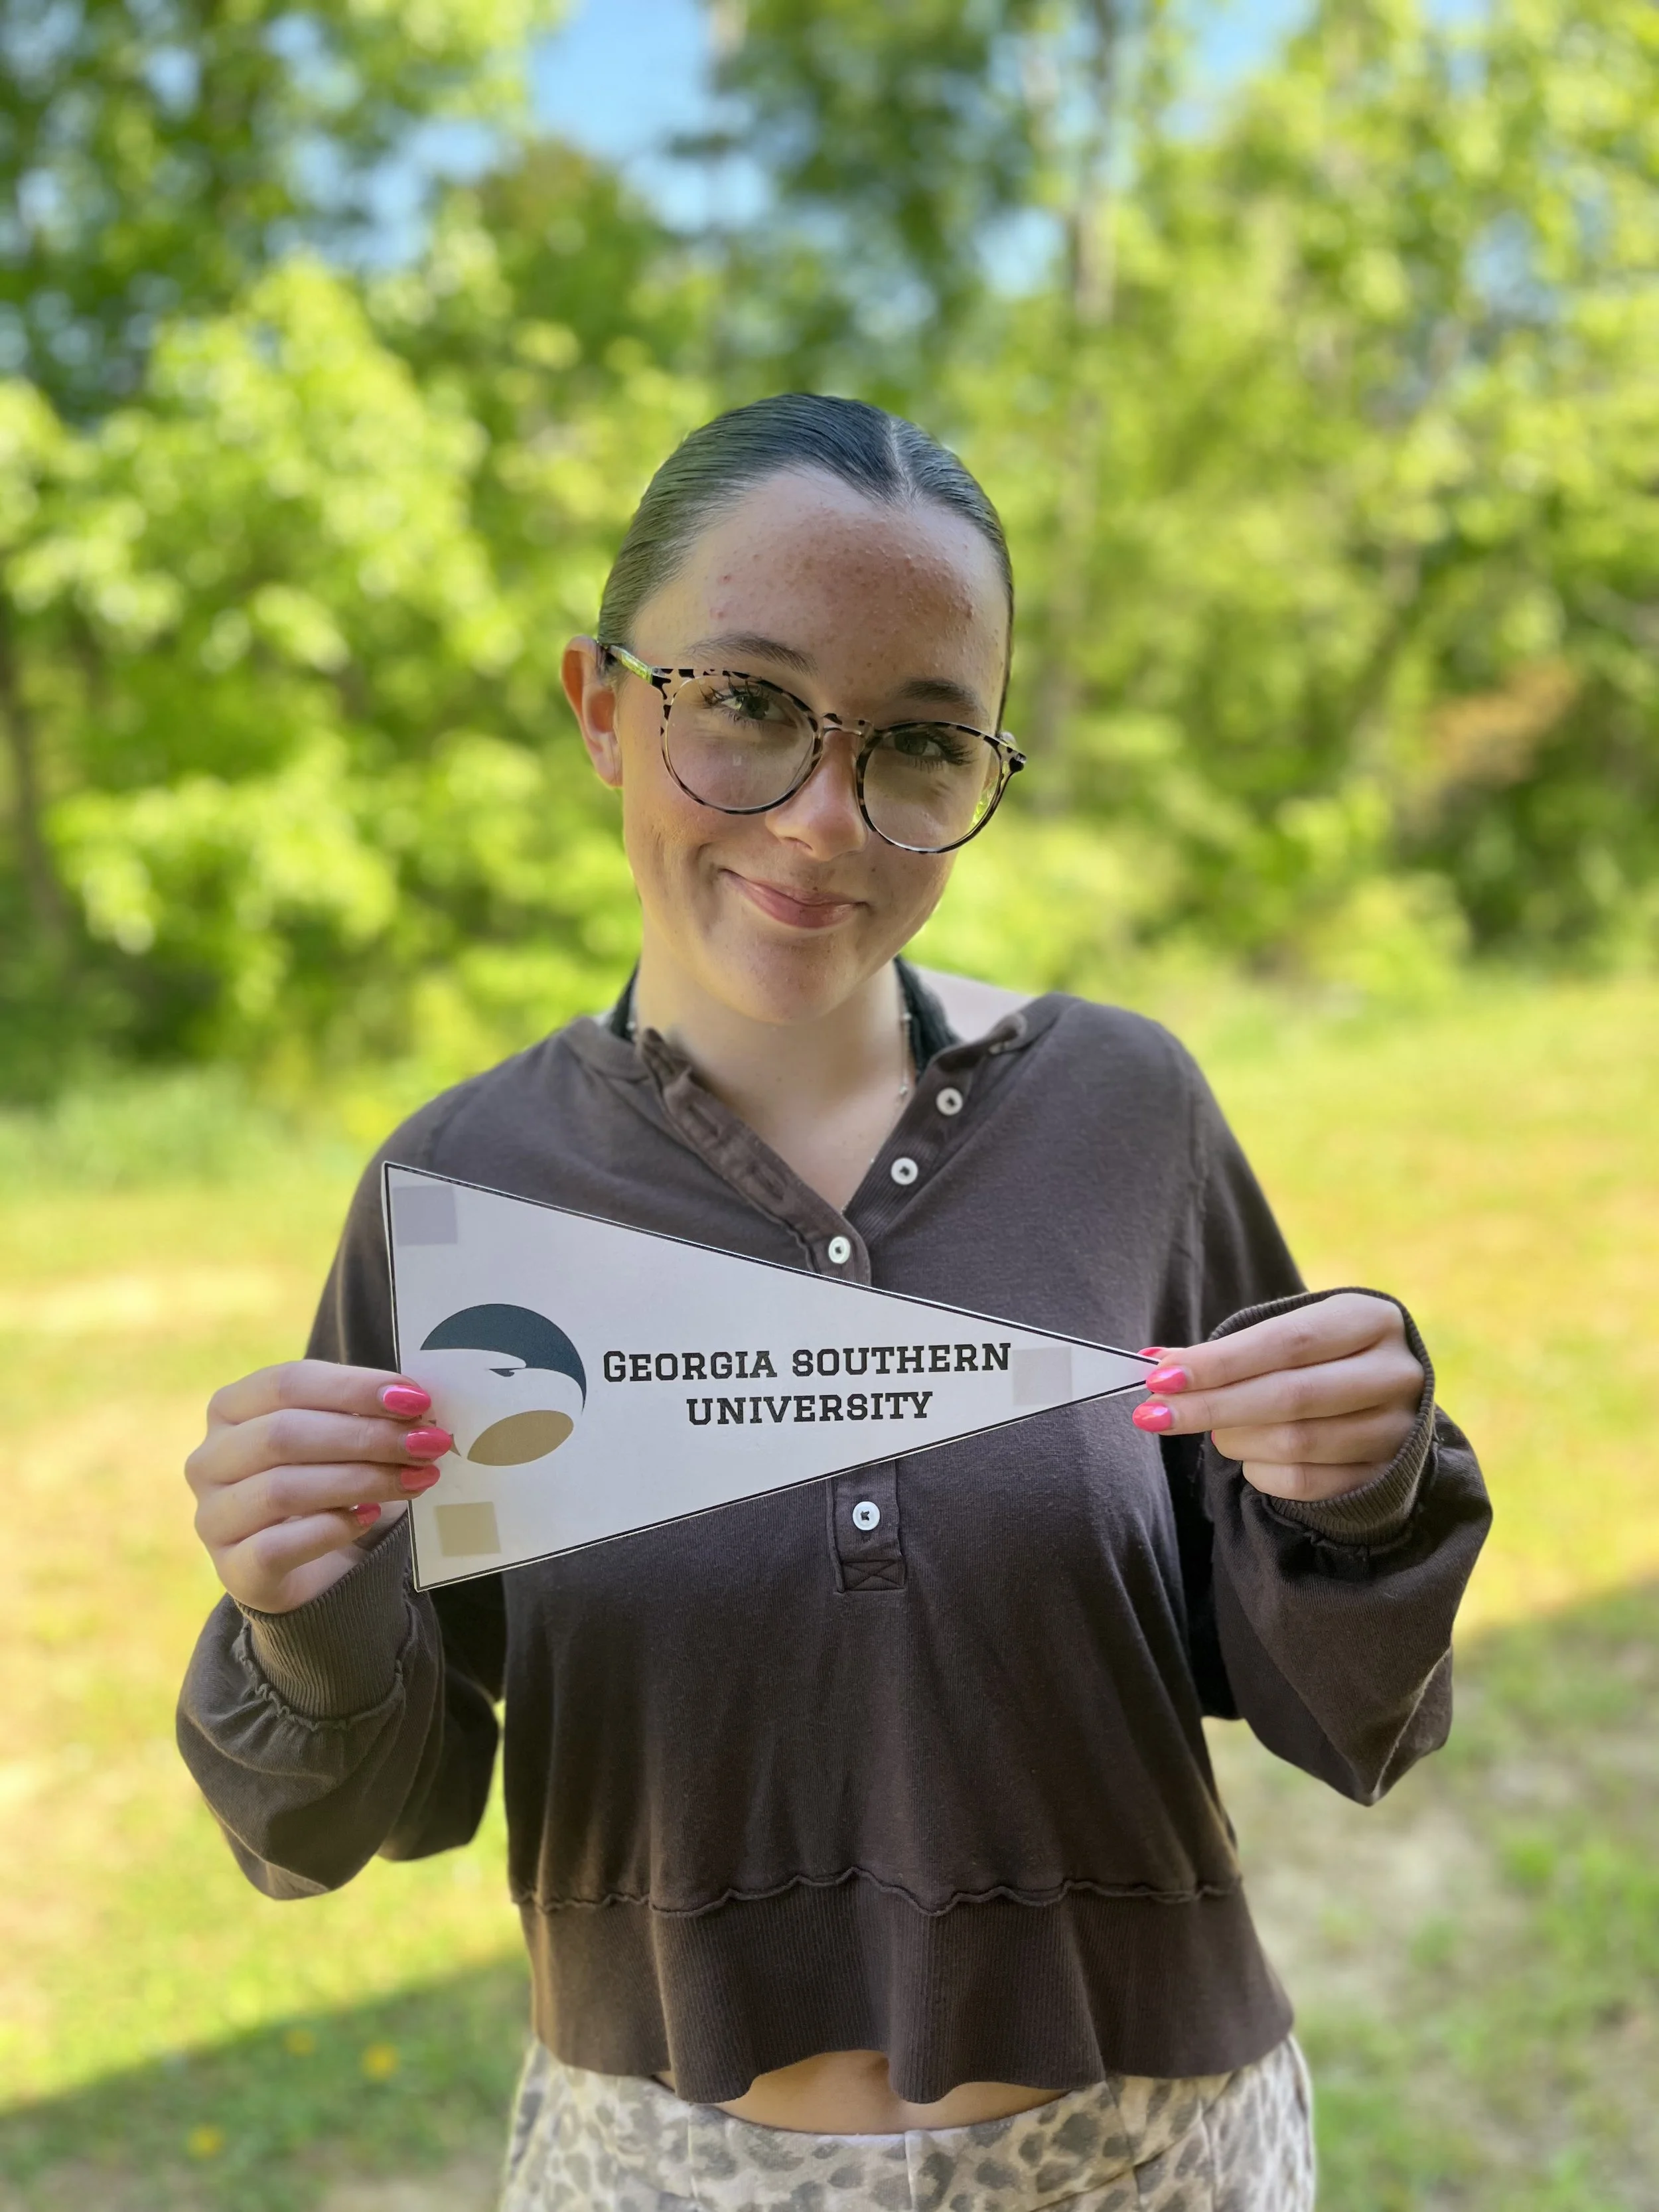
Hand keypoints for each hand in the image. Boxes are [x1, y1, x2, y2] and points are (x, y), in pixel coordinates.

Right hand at [186, 1361, 452, 1613]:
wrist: (311, 1569)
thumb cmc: (329, 1485)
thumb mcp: (343, 1441)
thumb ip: (367, 1415)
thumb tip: (417, 1401)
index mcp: (230, 1408)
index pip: (287, 1383)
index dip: (354, 1387)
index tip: (416, 1399)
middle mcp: (209, 1459)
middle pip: (284, 1433)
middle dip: (366, 1436)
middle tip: (427, 1443)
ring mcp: (213, 1518)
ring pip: (283, 1489)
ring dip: (361, 1480)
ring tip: (416, 1479)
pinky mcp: (233, 1569)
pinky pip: (278, 1546)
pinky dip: (331, 1528)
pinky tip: (370, 1517)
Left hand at [1131, 1292, 1423, 1502]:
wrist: (1385, 1406)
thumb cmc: (1320, 1360)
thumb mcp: (1289, 1337)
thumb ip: (1228, 1351)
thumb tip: (1154, 1360)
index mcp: (1372, 1320)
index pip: (1287, 1341)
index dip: (1220, 1362)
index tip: (1161, 1377)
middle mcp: (1395, 1373)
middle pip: (1290, 1395)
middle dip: (1211, 1406)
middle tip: (1154, 1414)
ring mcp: (1397, 1430)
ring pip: (1295, 1442)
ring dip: (1234, 1438)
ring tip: (1212, 1429)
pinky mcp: (1386, 1479)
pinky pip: (1305, 1482)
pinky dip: (1260, 1472)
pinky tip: (1249, 1456)